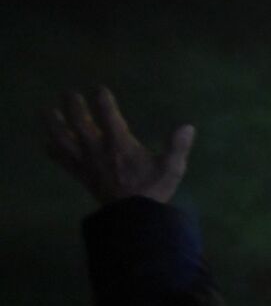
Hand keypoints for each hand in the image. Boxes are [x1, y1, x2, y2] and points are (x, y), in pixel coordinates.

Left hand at [44, 87, 195, 204]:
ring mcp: (86, 162)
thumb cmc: (152, 190)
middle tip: (69, 93)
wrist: (132, 217)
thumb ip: (178, 146)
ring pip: (64, 140)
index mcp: (120, 144)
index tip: (99, 89)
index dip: (103, 100)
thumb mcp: (172, 168)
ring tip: (47, 111)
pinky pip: (62, 161)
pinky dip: (53, 151)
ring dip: (54, 124)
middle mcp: (98, 149)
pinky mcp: (81, 175)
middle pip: (79, 123)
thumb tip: (188, 126)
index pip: (109, 116)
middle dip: (74, 106)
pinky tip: (47, 143)